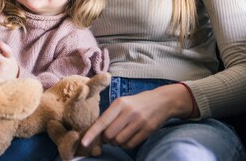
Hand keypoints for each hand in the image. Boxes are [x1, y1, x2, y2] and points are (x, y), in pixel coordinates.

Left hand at [80, 84, 194, 149]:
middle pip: (109, 135)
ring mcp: (139, 122)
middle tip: (111, 134)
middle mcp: (129, 112)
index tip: (83, 142)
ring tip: (121, 134)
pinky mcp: (148, 130)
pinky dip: (127, 145)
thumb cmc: (137, 103)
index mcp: (120, 103)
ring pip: (119, 141)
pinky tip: (129, 137)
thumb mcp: (123, 102)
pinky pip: (131, 144)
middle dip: (107, 138)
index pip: (102, 121)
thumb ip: (111, 115)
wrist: (162, 101)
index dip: (92, 133)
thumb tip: (97, 131)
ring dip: (117, 142)